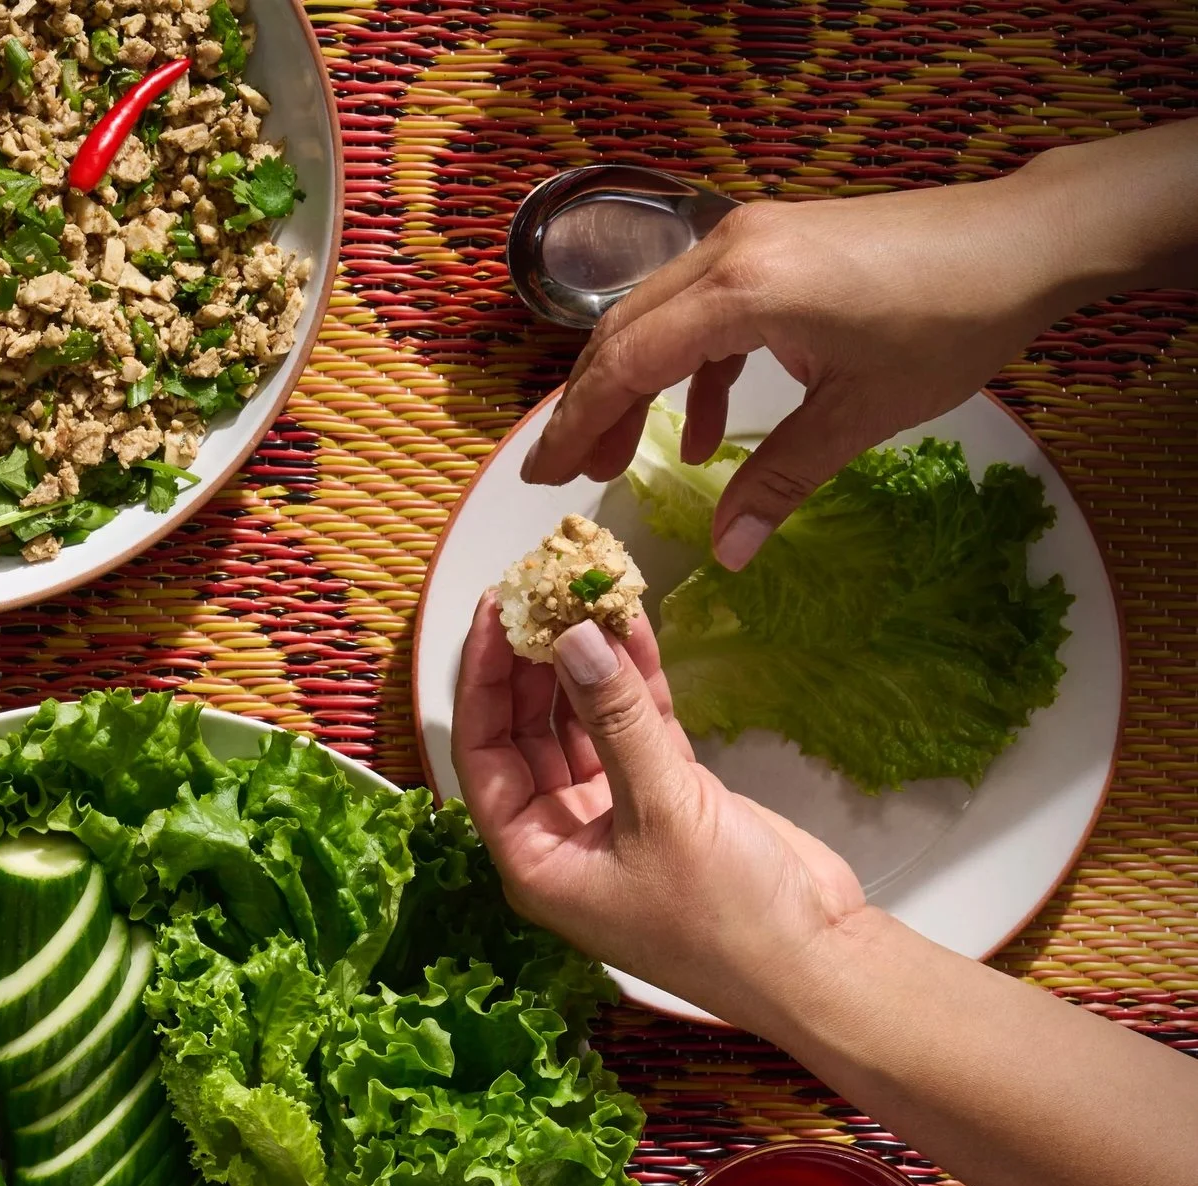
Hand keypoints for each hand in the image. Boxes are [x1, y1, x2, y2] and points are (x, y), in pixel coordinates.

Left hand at [451, 596, 864, 1026]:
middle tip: (537, 592)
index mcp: (533, 859)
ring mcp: (615, 815)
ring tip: (583, 594)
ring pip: (583, 724)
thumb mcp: (662, 810)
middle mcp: (563, 836)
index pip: (483, 755)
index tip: (492, 612)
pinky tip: (630, 625)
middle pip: (527, 734)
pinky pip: (635, 728)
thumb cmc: (726, 918)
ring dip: (586, 665)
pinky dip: (634, 682)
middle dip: (533, 665)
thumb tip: (573, 639)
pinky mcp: (667, 798)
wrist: (817, 962)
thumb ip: (616, 720)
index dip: (483, 682)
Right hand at [520, 181, 1066, 570]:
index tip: (547, 476)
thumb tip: (726, 557)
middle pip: (622, 333)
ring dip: (633, 387)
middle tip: (567, 475)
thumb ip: (779, 480)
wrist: (1026, 241)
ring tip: (623, 458)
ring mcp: (750, 240)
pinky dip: (689, 368)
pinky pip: (700, 308)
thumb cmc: (951, 320)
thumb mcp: (859, 413)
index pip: (626, 362)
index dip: (579, 424)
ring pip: (655, 317)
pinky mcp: (773, 244)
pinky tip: (710, 431)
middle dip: (590, 407)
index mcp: (742, 292)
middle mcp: (729, 252)